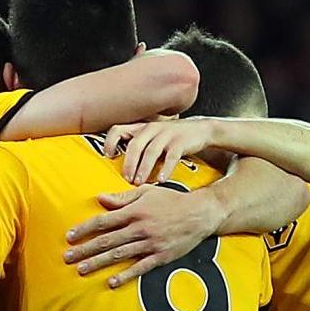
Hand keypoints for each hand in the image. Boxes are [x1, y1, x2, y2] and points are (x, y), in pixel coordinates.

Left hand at [63, 185, 224, 287]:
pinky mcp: (161, 256)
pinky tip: (111, 282)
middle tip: (67, 258)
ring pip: (119, 254)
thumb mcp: (147, 193)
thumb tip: (100, 199)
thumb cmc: (172, 200)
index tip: (69, 237)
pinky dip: (125, 275)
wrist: (201, 212)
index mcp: (134, 211)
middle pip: (107, 240)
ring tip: (81, 269)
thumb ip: (122, 198)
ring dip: (98, 263)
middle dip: (85, 249)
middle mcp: (140, 228)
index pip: (103, 221)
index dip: (85, 229)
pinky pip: (140, 267)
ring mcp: (150, 243)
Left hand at [101, 116, 219, 186]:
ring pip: (151, 151)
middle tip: (126, 179)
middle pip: (135, 144)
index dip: (110, 142)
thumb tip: (116, 167)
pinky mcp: (181, 141)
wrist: (201, 131)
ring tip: (139, 182)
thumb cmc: (170, 139)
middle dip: (129, 163)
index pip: (118, 129)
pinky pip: (171, 156)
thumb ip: (136, 148)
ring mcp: (167, 134)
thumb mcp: (151, 139)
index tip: (108, 158)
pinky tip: (161, 180)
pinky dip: (165, 169)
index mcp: (140, 128)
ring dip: (144, 168)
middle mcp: (151, 129)